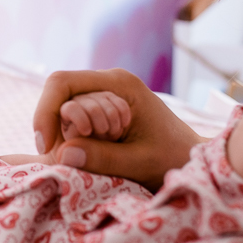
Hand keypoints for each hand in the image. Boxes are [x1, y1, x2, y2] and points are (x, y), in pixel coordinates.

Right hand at [34, 68, 204, 190]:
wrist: (197, 158)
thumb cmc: (174, 158)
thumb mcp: (139, 162)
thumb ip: (102, 157)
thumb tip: (62, 154)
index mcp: (119, 82)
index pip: (62, 83)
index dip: (45, 111)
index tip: (45, 145)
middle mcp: (109, 80)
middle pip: (62, 96)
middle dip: (66, 127)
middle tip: (84, 153)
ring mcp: (106, 92)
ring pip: (67, 108)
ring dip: (76, 133)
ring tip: (107, 149)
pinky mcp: (104, 107)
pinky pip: (77, 117)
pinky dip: (80, 136)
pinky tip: (101, 150)